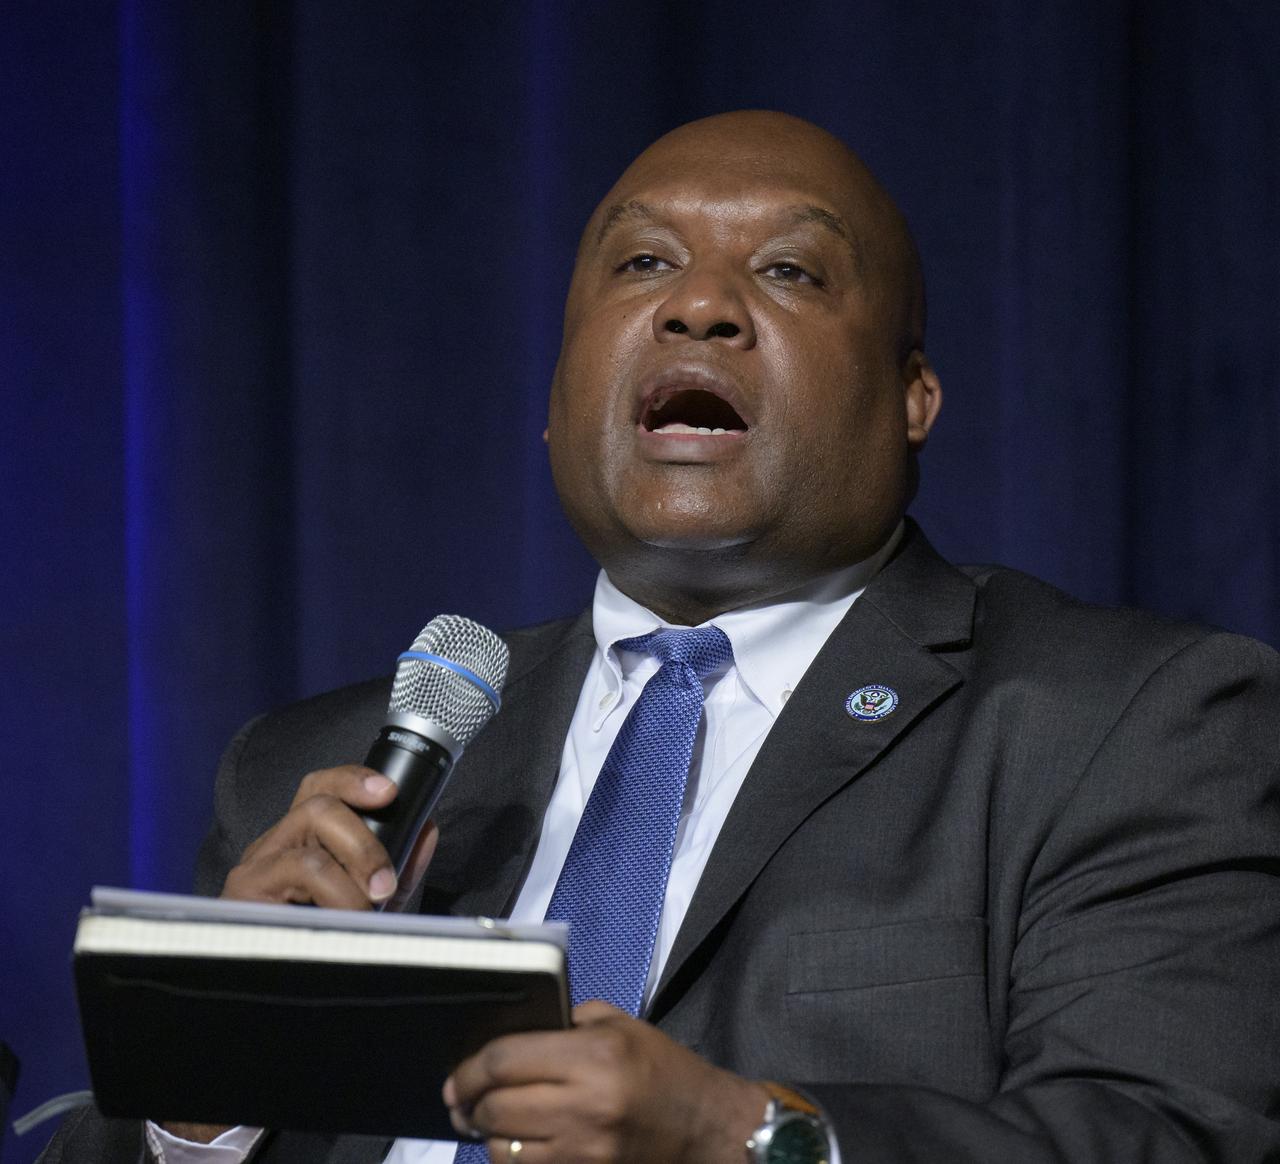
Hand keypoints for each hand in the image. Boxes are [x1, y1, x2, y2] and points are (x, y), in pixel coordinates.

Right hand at [162, 768, 438, 1143]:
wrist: (278, 1001)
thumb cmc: (327, 941)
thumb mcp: (375, 901)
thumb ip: (402, 866)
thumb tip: (427, 829)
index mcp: (305, 839)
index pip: (321, 788)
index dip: (353, 779)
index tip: (390, 791)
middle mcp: (276, 844)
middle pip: (317, 804)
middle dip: (364, 838)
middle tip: (387, 881)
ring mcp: (256, 865)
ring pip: (307, 834)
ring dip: (353, 867)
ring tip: (369, 906)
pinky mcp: (242, 891)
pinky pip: (297, 871)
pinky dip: (333, 892)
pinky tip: (344, 919)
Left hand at [443, 1001, 769, 1163]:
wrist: (705, 1128)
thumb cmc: (662, 1068)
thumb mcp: (620, 1026)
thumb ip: (567, 1022)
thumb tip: (514, 1034)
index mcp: (593, 1055)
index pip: (505, 1060)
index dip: (469, 1070)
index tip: (456, 1078)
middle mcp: (586, 1104)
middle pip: (497, 1109)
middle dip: (471, 1105)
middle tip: (465, 1100)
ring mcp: (585, 1151)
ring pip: (505, 1150)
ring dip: (490, 1137)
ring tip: (490, 1123)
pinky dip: (514, 1160)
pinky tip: (518, 1145)